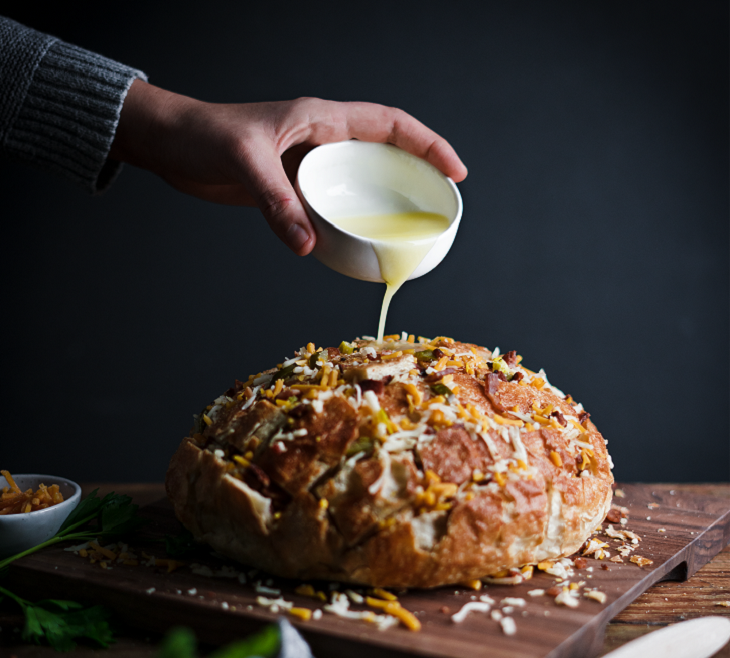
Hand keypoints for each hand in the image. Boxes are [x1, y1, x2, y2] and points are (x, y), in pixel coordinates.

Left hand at [110, 81, 466, 254]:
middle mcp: (321, 141)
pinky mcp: (292, 189)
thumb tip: (308, 246)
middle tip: (442, 209)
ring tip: (409, 232)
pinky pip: (332, 206)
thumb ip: (277, 203)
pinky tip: (356, 245)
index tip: (455, 171)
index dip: (428, 145)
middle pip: (385, 155)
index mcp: (321, 120)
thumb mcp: (244, 163)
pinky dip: (349, 224)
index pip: (390, 125)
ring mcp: (308, 166)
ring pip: (360, 184)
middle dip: (418, 178)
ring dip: (384, 205)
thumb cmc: (204, 136)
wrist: (171, 145)